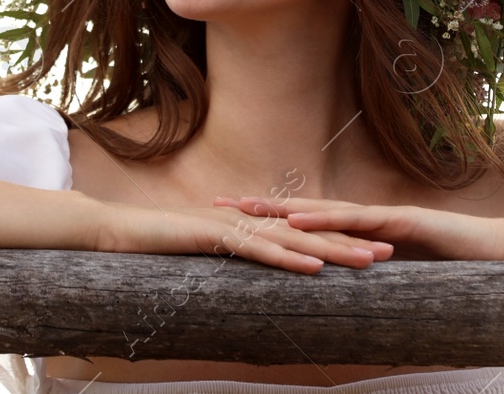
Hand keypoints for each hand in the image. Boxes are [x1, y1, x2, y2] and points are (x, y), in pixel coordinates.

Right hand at [92, 200, 394, 274]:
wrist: (112, 230)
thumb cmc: (152, 246)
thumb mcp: (199, 258)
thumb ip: (225, 263)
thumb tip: (247, 283)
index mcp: (245, 225)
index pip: (299, 234)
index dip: (337, 241)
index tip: (372, 251)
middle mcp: (245, 219)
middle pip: (306, 233)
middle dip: (350, 242)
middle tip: (390, 252)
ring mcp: (230, 225)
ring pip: (291, 240)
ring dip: (332, 250)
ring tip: (367, 260)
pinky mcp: (213, 236)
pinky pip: (257, 250)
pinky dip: (287, 259)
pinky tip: (313, 267)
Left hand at [214, 194, 503, 261]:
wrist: (498, 252)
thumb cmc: (454, 267)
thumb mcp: (402, 281)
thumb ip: (376, 287)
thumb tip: (351, 311)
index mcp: (363, 233)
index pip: (309, 224)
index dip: (271, 220)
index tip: (233, 220)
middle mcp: (365, 219)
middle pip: (303, 210)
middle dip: (260, 207)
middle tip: (218, 203)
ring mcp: (381, 216)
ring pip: (321, 210)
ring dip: (279, 209)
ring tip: (244, 208)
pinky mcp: (399, 221)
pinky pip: (354, 220)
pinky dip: (322, 219)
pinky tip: (295, 220)